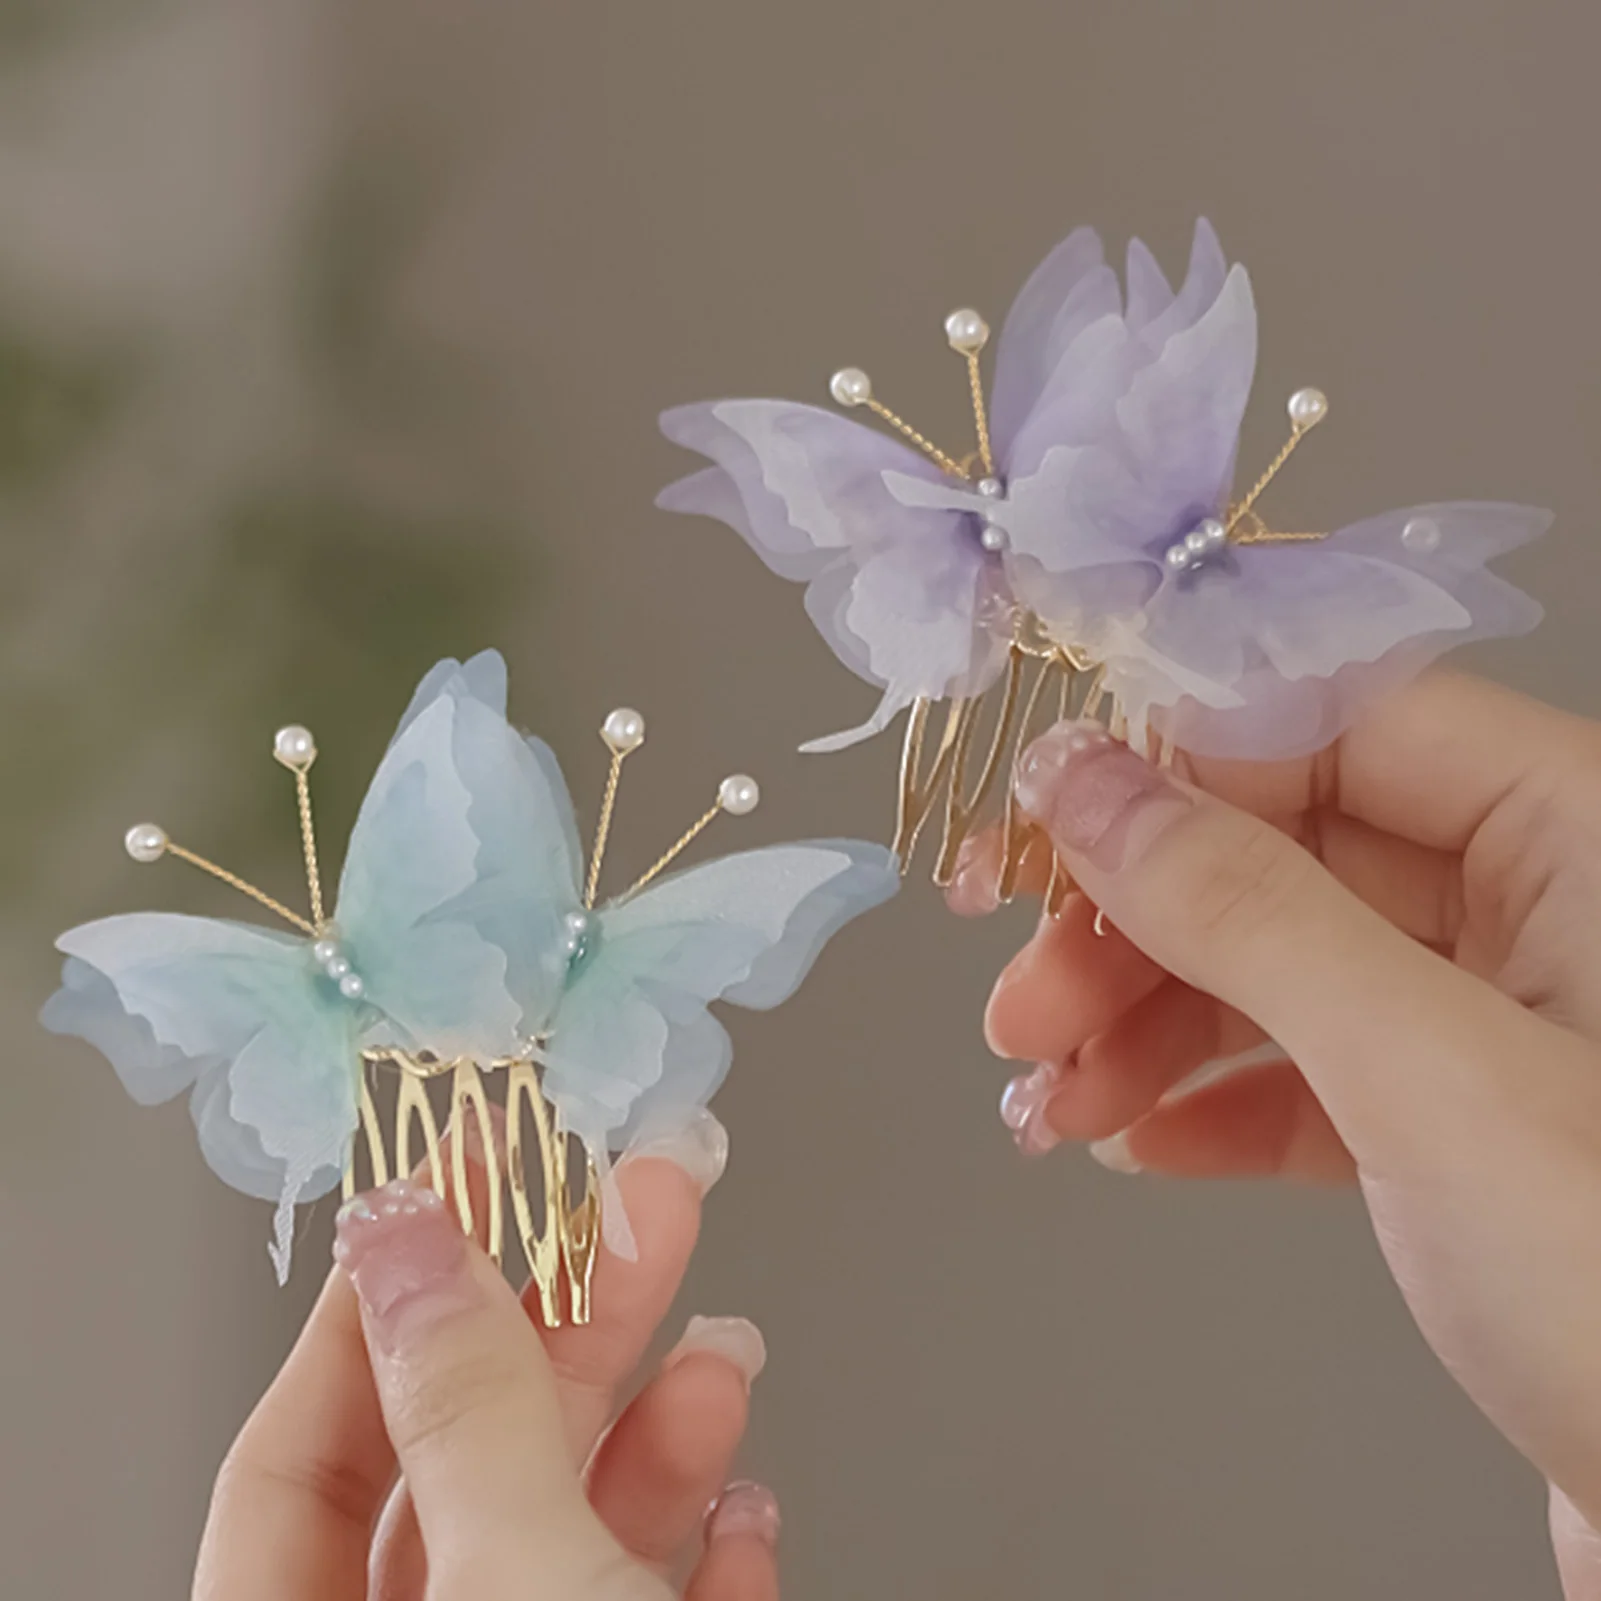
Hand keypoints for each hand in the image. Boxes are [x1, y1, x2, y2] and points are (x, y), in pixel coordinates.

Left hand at [193, 1118, 778, 1600]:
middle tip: (642, 1204)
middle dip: (569, 1328)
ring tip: (719, 1347)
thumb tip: (408, 1234)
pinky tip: (742, 1503)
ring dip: (657, 1433)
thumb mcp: (515, 1574)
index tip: (474, 1165)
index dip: (388, 1291)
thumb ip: (467, 1408)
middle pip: (460, 1463)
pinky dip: (703, 1551)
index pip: (299, 1447)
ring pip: (563, 1532)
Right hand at [963, 673, 1600, 1595]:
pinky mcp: (1469, 1133)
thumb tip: (1088, 785)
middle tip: (1022, 999)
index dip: (1173, 766)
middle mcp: (1546, 907)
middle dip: (1130, 930)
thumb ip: (1249, 912)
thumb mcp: (1432, 1079)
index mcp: (1578, 831)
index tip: (1038, 825)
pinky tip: (1130, 1142)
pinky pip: (1309, 1076)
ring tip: (1047, 1100)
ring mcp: (1504, 1022)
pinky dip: (1207, 1106)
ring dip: (1141, 1027)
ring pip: (1278, 970)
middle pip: (1281, 852)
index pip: (1332, 723)